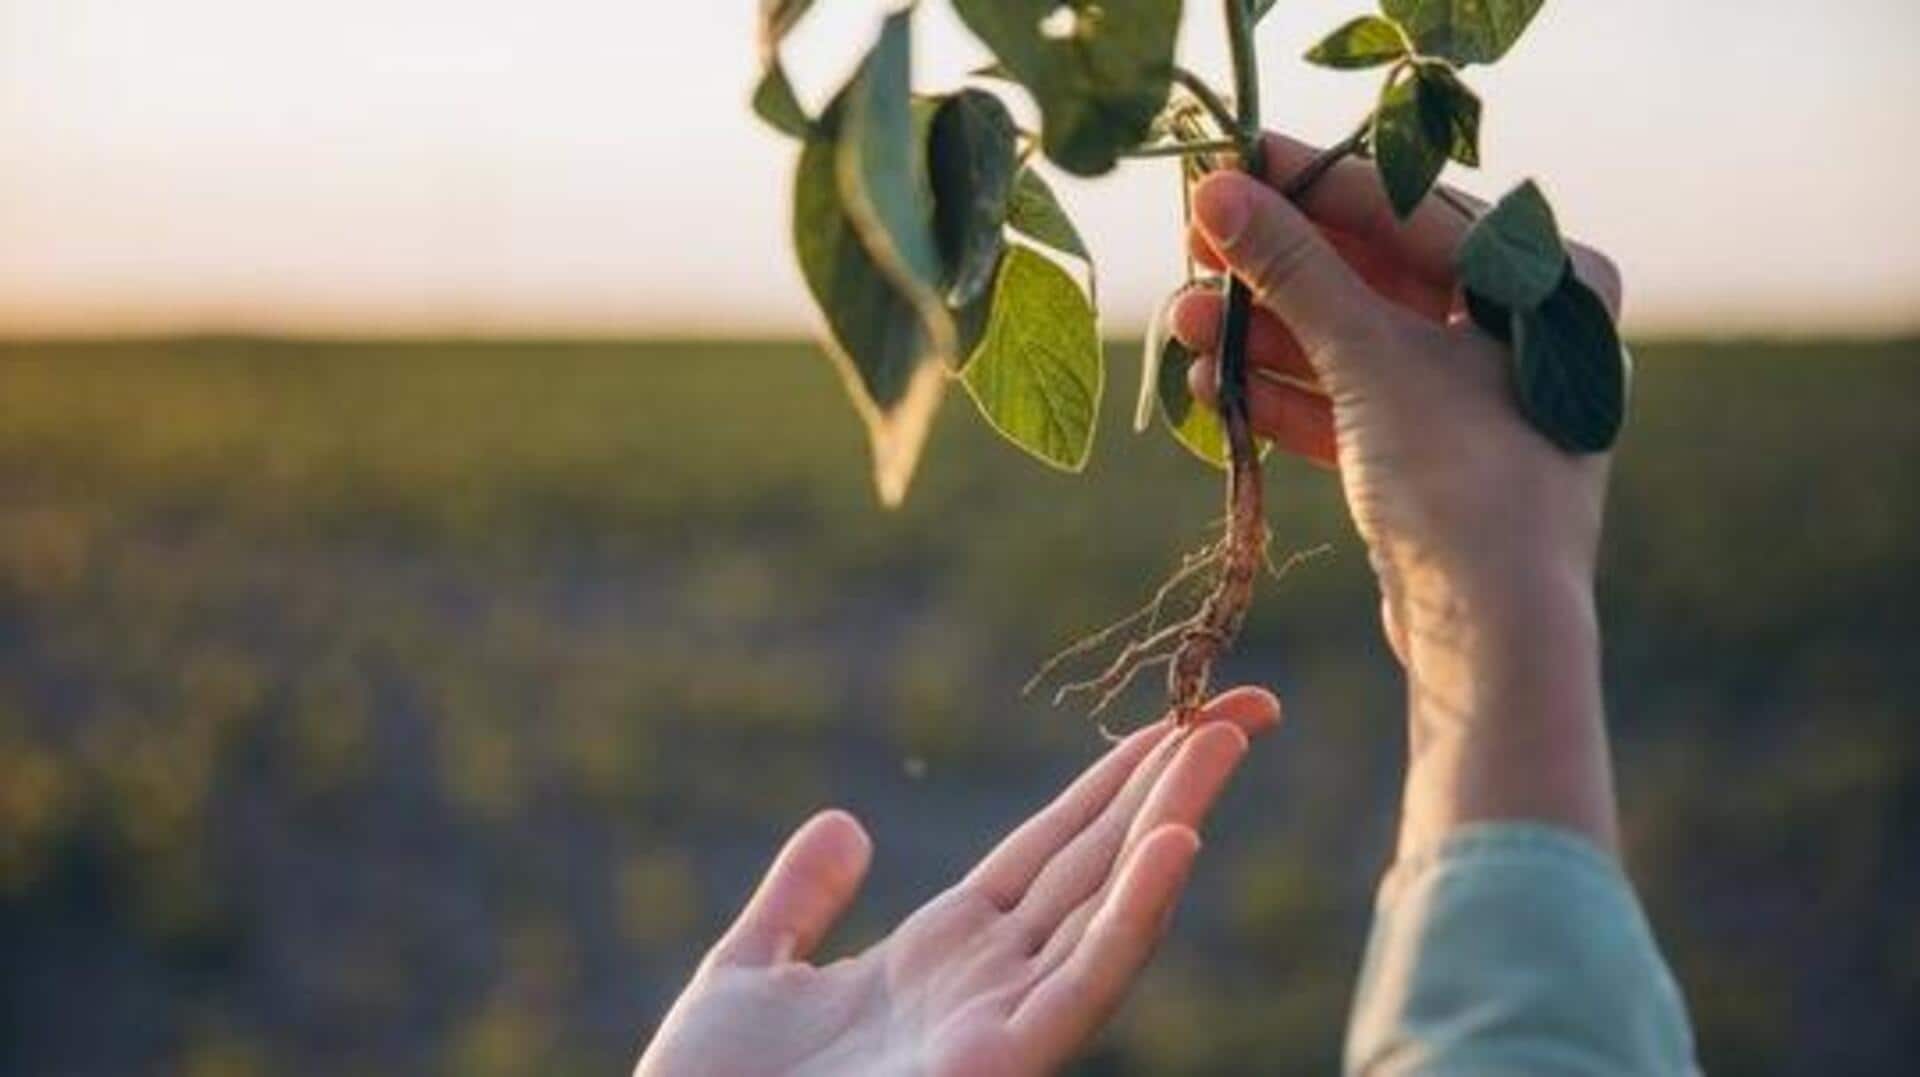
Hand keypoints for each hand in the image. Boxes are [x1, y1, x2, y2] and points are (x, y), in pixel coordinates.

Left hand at [635, 688, 1279, 1076]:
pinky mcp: (999, 1067)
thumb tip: (843, 822)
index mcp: (942, 956)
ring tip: (1227, 742)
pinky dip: (1136, 912)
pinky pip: (1084, 982)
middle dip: (1173, 785)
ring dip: (1173, 822)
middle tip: (1249, 707)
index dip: (1115, 784)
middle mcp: (989, 984)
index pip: (1052, 851)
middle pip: (1099, 864)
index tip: (1177, 718)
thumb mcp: (753, 972)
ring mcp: (1001, 1026)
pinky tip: (1177, 842)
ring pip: (1109, 909)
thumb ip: (801, 900)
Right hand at [1169, 132, 1623, 852]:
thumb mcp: (1368, 356)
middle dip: (1274, 272)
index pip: (1409, 207)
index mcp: (1543, 282)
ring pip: (1351, 344)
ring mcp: (1474, 399)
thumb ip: (1291, 271)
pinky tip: (1215, 388)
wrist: (1491, 631)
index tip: (1230, 164)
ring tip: (1182, 325)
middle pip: (1373, 275)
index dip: (1310, 186)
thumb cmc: (1461, 476)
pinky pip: (1350, 405)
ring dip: (1264, 337)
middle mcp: (1519, 333)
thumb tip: (1217, 193)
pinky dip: (1287, 396)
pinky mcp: (1433, 458)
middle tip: (1193, 247)